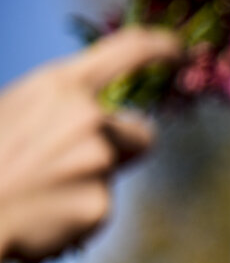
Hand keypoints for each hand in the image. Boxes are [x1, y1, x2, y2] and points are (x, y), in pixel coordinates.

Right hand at [0, 27, 180, 261]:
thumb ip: (60, 103)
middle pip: (142, 132)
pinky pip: (100, 208)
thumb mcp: (14, 107)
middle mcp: (88, 118)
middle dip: (121, 147)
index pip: (128, 52)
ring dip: (91, 181)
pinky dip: (76, 214)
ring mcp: (97, 162)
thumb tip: (96, 108)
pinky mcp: (98, 206)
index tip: (179, 49)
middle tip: (77, 160)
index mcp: (60, 86)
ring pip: (116, 173)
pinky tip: (39, 215)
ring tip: (40, 190)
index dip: (161, 47)